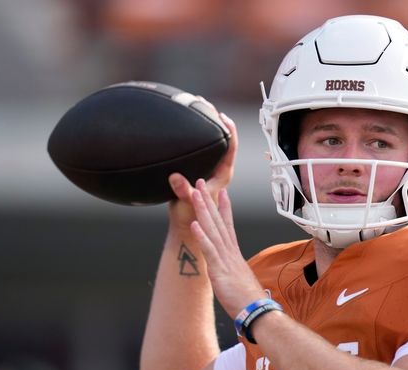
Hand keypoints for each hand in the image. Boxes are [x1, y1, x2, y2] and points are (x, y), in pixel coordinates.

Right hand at [167, 98, 237, 234]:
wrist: (187, 228)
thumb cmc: (192, 218)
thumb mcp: (187, 203)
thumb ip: (183, 191)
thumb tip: (176, 177)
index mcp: (223, 174)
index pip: (232, 147)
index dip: (229, 130)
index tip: (222, 116)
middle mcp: (219, 170)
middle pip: (224, 140)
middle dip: (216, 121)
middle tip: (204, 104)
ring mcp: (210, 170)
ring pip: (213, 143)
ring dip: (206, 126)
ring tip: (196, 108)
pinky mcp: (199, 172)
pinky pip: (201, 149)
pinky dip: (196, 136)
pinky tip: (185, 127)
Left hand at [189, 179, 265, 317]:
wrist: (258, 312)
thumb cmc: (250, 301)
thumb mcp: (240, 282)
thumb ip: (235, 273)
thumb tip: (233, 273)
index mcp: (235, 255)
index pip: (229, 226)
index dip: (224, 208)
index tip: (221, 192)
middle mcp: (231, 253)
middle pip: (219, 222)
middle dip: (209, 201)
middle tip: (203, 182)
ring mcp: (226, 260)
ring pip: (213, 231)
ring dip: (204, 211)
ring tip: (196, 194)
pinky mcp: (220, 271)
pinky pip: (209, 251)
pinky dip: (202, 237)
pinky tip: (195, 224)